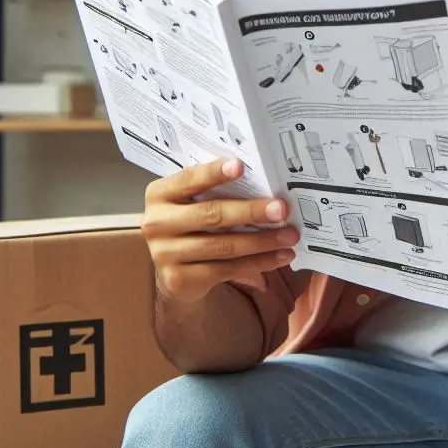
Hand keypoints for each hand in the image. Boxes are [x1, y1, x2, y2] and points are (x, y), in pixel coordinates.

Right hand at [141, 158, 298, 302]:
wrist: (174, 269)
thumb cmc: (193, 223)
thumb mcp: (194, 201)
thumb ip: (216, 190)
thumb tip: (266, 184)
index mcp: (160, 194)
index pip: (189, 179)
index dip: (214, 173)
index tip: (240, 166)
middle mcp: (157, 223)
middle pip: (212, 214)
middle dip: (251, 211)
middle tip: (281, 209)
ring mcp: (165, 254)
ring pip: (224, 246)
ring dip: (262, 241)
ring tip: (290, 236)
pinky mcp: (180, 280)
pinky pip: (228, 269)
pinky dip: (259, 262)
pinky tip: (280, 256)